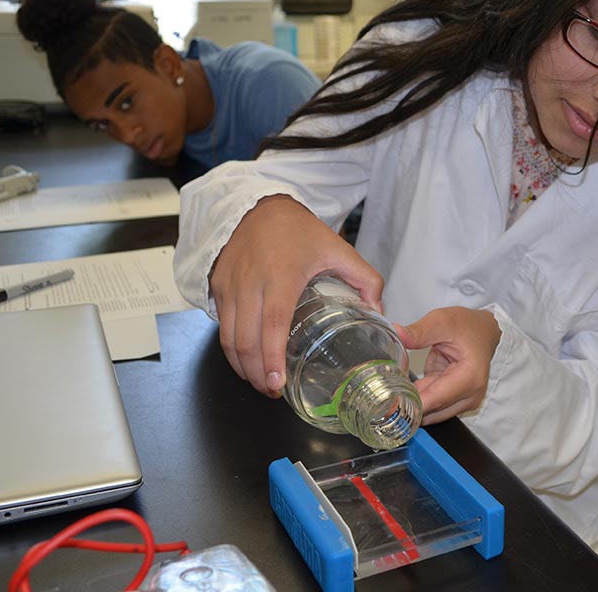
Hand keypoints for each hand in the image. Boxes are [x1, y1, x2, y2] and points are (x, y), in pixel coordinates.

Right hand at [209, 195, 382, 396]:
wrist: (258, 206)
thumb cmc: (298, 230)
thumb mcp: (338, 248)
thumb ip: (365, 279)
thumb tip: (378, 312)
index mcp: (283, 275)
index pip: (274, 323)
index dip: (272, 357)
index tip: (278, 381)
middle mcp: (252, 283)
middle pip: (246, 339)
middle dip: (257, 373)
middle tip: (273, 391)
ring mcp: (231, 286)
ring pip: (228, 338)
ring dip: (242, 367)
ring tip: (261, 382)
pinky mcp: (218, 287)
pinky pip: (221, 326)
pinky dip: (231, 349)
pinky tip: (247, 361)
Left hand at [396, 307, 501, 424]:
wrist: (483, 331)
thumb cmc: (467, 326)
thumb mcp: (442, 321)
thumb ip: (419, 331)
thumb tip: (396, 333)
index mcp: (469, 378)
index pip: (434, 400)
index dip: (409, 405)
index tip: (387, 405)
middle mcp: (470, 395)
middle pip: (432, 412)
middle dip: (406, 408)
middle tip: (380, 401)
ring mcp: (464, 401)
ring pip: (431, 414)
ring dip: (411, 406)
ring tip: (386, 397)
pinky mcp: (456, 402)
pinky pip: (432, 406)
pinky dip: (418, 401)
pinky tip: (401, 393)